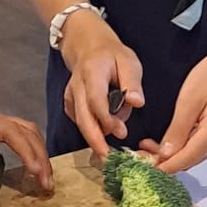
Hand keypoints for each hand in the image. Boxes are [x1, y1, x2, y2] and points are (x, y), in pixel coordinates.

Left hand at [0, 77, 51, 191]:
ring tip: (43, 176)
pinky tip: (31, 163)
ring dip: (40, 150)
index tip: (36, 172)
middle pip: (28, 132)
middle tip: (46, 184)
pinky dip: (31, 146)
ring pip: (28, 130)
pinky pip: (20, 131)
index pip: (12, 133)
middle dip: (42, 156)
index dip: (27, 151)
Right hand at [60, 11, 143, 157]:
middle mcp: (77, 86)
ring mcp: (70, 96)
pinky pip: (80, 121)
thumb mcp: (129, 62)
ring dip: (96, 136)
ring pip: (80, 122)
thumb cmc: (112, 56)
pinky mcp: (69, 104)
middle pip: (82, 118)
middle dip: (95, 140)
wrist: (88, 47)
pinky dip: (93, 129)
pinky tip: (107, 129)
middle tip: (108, 159)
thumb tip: (137, 103)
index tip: (121, 132)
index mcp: (92, 73)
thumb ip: (132, 83)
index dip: (107, 119)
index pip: (96, 100)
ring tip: (112, 148)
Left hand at [141, 34, 206, 174]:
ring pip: (190, 158)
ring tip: (147, 147)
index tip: (142, 166)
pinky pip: (195, 149)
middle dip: (163, 162)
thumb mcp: (189, 100)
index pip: (185, 160)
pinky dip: (178, 149)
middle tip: (139, 154)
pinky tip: (164, 143)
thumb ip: (177, 130)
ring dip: (169, 157)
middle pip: (187, 162)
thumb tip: (165, 154)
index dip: (163, 167)